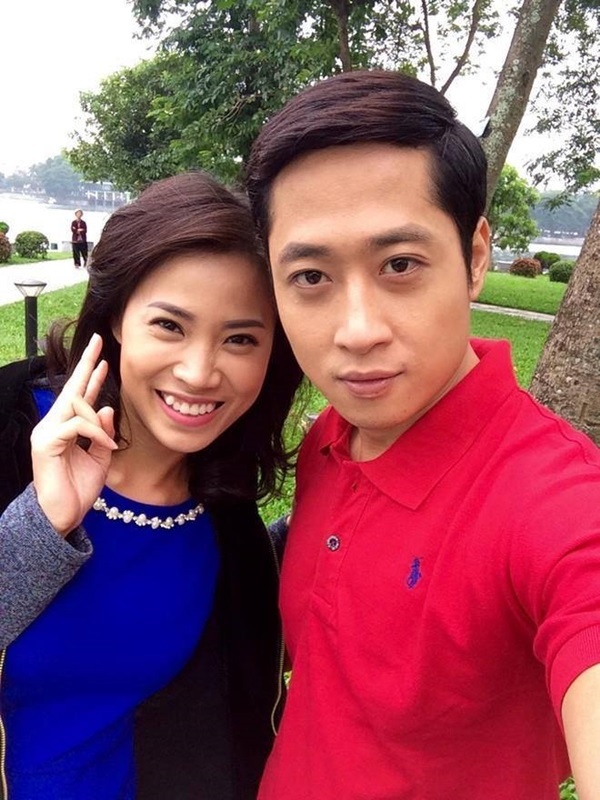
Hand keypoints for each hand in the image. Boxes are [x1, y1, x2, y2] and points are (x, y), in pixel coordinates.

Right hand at [31, 333, 117, 535]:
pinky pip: (77, 426)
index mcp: (65, 427)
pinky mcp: (46, 444)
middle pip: (72, 389)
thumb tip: (105, 408)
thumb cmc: (78, 489)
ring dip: (98, 423)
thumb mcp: (99, 459)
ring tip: (108, 447)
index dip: (91, 375)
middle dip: (87, 364)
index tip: (103, 358)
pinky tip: (105, 447)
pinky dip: (94, 434)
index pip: (79, 395)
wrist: (62, 517)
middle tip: (98, 342)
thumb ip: (102, 434)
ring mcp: (47, 433)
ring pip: (77, 407)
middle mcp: (53, 425)